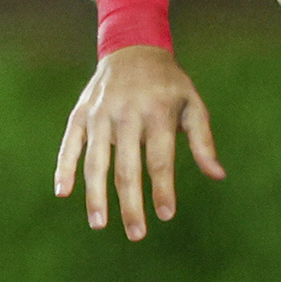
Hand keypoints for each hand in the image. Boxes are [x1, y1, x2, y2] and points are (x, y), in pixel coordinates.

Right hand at [53, 43, 223, 241]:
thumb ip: (203, 140)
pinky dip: (64, 168)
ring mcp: (99, 114)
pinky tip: (63, 192)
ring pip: (95, 162)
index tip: (166, 215)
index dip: (163, 189)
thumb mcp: (192, 104)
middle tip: (136, 234)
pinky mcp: (80, 114)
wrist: (132, 47)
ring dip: (96, 196)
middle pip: (126, 168)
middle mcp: (126, 114)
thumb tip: (217, 175)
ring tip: (99, 224)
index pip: (159, 159)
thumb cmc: (168, 83)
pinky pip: (70, 144)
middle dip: (131, 204)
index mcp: (157, 112)